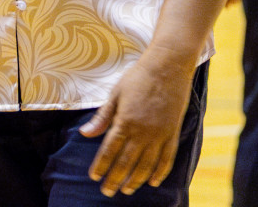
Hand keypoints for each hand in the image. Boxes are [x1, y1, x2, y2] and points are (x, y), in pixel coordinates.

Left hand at [79, 45, 194, 196]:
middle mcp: (142, 132)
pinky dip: (160, 172)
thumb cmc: (138, 77)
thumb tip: (85, 133)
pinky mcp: (173, 133)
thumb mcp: (115, 94)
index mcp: (125, 122)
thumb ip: (102, 117)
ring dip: (135, 180)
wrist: (168, 66)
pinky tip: (153, 181)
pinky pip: (167, 158)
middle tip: (107, 192)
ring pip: (146, 165)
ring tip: (127, 190)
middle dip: (115, 179)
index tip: (94, 177)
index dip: (101, 166)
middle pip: (126, 163)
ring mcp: (159, 134)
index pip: (109, 151)